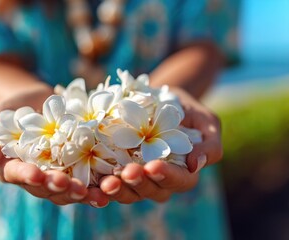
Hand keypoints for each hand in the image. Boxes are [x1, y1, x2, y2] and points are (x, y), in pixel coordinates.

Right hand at [0, 87, 109, 206]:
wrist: (41, 101)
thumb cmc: (13, 109)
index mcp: (13, 167)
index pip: (17, 175)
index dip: (26, 176)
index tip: (37, 174)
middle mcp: (36, 176)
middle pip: (45, 189)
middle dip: (57, 188)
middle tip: (69, 184)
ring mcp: (58, 173)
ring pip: (68, 190)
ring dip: (80, 194)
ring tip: (95, 194)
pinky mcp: (78, 167)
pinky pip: (87, 180)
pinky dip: (97, 186)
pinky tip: (109, 188)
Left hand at [100, 87, 221, 203]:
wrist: (155, 100)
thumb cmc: (183, 109)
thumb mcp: (204, 120)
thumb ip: (209, 143)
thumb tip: (195, 164)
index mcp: (184, 172)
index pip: (180, 180)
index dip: (167, 176)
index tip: (153, 166)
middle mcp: (160, 181)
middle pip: (152, 191)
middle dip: (139, 183)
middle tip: (127, 173)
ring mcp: (138, 179)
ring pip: (129, 193)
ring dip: (118, 190)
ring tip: (106, 183)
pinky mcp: (117, 172)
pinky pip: (110, 184)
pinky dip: (99, 188)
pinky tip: (89, 185)